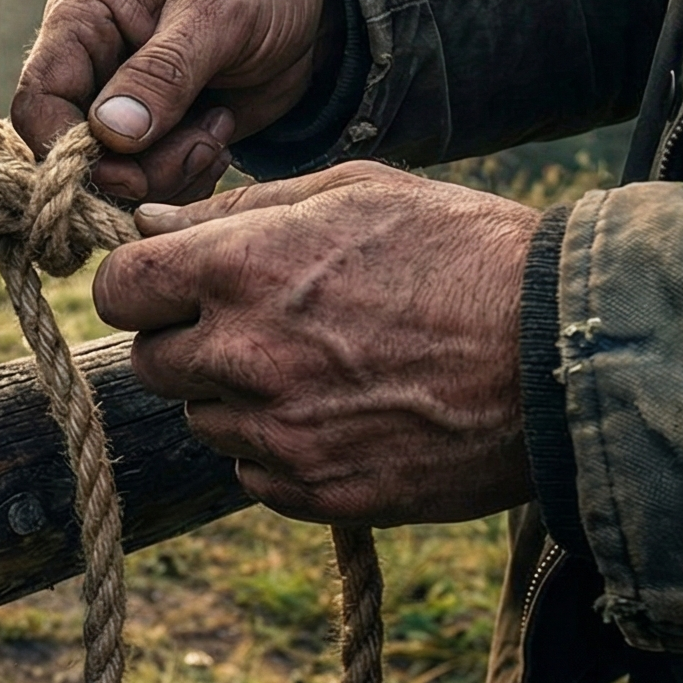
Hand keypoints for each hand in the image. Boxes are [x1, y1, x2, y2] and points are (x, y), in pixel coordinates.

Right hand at [11, 0, 338, 205]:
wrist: (309, 10)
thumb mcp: (218, 16)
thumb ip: (163, 73)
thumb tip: (109, 134)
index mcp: (80, 21)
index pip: (37, 104)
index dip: (69, 150)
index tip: (127, 172)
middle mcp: (86, 70)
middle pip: (73, 157)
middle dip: (138, 171)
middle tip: (200, 146)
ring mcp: (116, 111)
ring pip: (113, 182)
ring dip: (170, 176)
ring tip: (215, 131)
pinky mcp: (150, 143)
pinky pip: (148, 191)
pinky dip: (186, 181)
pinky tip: (217, 138)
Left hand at [94, 162, 539, 525]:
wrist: (563, 353)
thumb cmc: (464, 251)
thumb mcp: (355, 191)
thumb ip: (238, 208)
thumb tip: (149, 222)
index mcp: (240, 268)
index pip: (119, 289)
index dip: (143, 284)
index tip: (174, 285)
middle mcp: (243, 355)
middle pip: (151, 363)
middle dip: (188, 343)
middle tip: (260, 326)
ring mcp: (278, 433)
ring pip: (204, 421)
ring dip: (237, 399)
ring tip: (322, 367)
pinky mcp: (316, 492)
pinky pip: (253, 475)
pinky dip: (280, 451)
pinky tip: (344, 414)